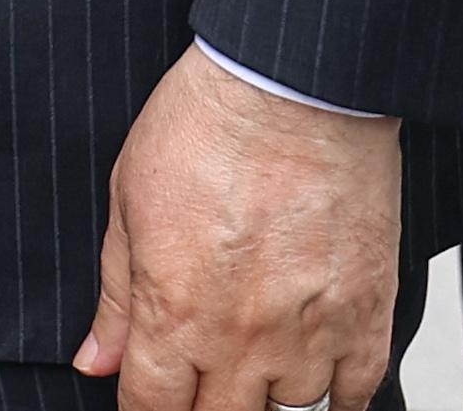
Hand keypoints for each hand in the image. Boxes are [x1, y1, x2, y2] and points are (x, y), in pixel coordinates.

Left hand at [78, 45, 402, 407]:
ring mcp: (310, 334)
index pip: (152, 409)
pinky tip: (315, 371)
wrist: (297, 84)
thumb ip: (116, 293)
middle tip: (202, 379)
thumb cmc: (209, 123)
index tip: (151, 396)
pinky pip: (354, 396)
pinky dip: (334, 395)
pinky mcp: (367, 317)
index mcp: (175, 314)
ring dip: (267, 398)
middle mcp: (242, 340)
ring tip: (256, 363)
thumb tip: (95, 360)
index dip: (145, 410)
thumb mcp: (129, 198)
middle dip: (202, 407)